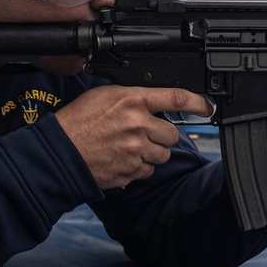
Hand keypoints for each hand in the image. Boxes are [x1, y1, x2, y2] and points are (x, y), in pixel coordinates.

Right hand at [55, 86, 213, 188]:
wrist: (59, 152)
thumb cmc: (77, 121)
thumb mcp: (104, 95)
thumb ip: (133, 96)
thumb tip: (153, 100)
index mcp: (133, 100)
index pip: (176, 98)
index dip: (197, 102)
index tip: (207, 107)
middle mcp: (138, 125)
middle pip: (172, 134)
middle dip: (162, 134)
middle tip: (144, 133)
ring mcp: (136, 150)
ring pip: (163, 154)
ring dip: (153, 152)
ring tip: (131, 147)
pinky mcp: (131, 171)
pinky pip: (148, 170)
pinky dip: (140, 166)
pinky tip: (123, 159)